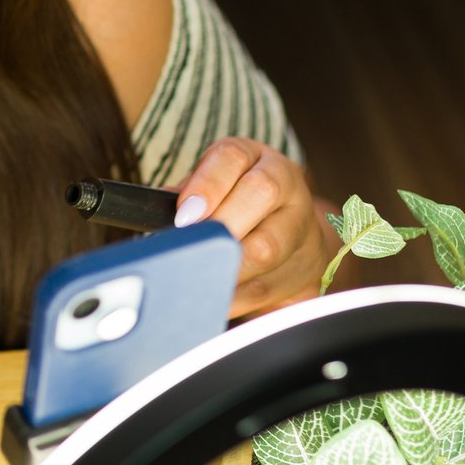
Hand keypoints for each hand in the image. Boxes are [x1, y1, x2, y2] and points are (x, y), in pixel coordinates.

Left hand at [173, 137, 325, 316]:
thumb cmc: (241, 213)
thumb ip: (186, 197)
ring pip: (268, 249)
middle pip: (261, 193)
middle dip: (219, 225)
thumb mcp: (215, 192)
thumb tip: (154, 214)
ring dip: (225, 269)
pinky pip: (276, 293)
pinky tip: (216, 308)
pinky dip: (241, 304)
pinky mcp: (311, 276)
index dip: (206, 184)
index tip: (183, 215)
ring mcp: (305, 233)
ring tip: (194, 283)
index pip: (232, 156)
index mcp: (259, 161)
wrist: (295, 243)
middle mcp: (288, 190)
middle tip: (190, 250)